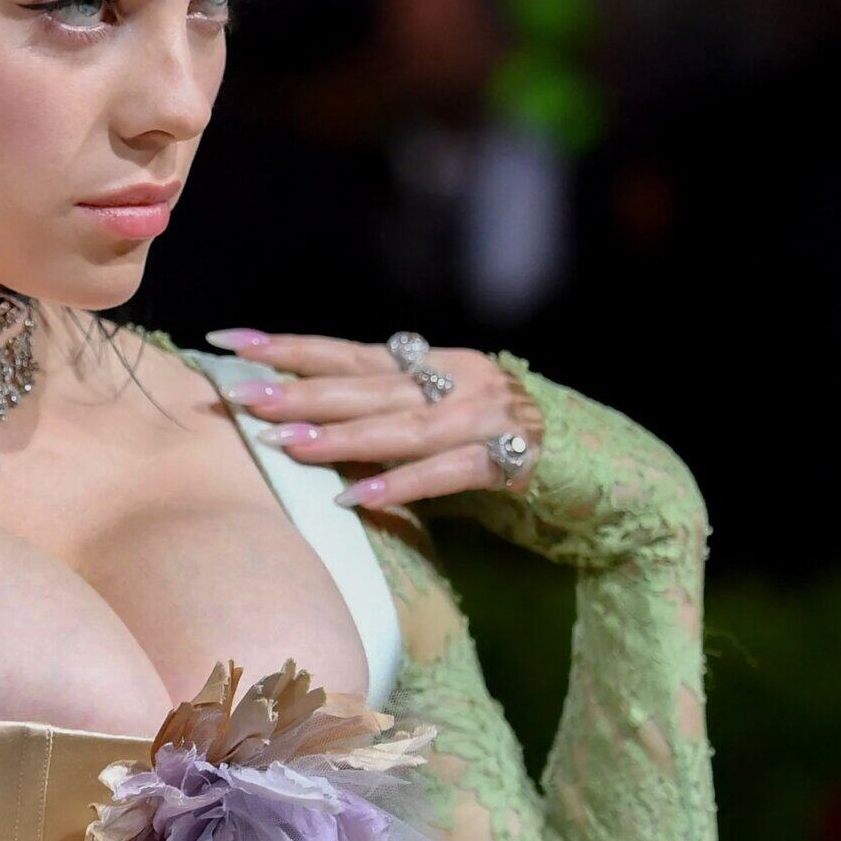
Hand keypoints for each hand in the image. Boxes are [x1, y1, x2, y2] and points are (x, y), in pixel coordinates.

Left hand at [205, 330, 544, 510]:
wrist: (613, 478)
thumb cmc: (511, 453)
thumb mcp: (443, 426)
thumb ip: (387, 419)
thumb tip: (306, 424)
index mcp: (437, 363)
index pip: (349, 353)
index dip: (289, 348)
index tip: (228, 343)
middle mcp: (460, 379)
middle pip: (366, 384)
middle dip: (298, 389)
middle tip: (239, 395)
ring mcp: (491, 416)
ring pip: (402, 425)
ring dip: (340, 436)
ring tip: (284, 444)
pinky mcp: (517, 460)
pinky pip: (449, 473)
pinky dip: (401, 484)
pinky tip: (356, 497)